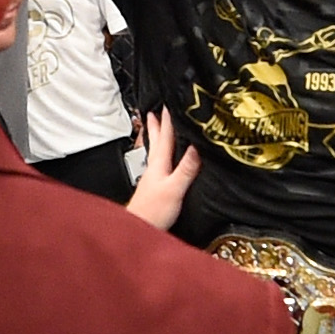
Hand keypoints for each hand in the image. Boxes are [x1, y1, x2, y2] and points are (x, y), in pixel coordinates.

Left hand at [125, 109, 199, 230]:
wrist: (138, 228)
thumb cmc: (153, 211)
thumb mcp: (174, 188)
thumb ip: (186, 169)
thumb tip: (197, 148)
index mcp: (159, 165)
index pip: (166, 138)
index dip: (168, 122)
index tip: (169, 105)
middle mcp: (154, 169)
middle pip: (156, 143)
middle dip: (157, 126)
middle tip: (153, 111)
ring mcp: (152, 178)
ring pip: (156, 153)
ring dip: (157, 139)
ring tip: (155, 129)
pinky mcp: (154, 188)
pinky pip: (158, 165)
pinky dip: (160, 156)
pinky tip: (162, 161)